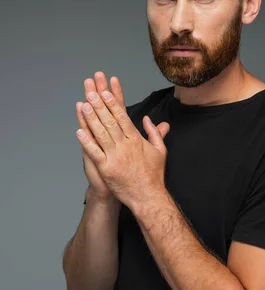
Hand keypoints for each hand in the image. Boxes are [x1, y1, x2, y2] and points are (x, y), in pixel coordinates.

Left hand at [76, 78, 170, 208]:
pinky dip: (86, 142)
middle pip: (110, 122)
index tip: (105, 93)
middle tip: (91, 93)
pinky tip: (79, 131)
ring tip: (84, 106)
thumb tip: (148, 119)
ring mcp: (115, 157)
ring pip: (101, 134)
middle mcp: (125, 146)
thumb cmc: (153, 174)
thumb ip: (155, 133)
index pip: (123, 117)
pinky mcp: (106, 168)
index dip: (113, 104)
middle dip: (100, 106)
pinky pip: (94, 152)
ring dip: (91, 119)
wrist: (147, 196)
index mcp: (136, 140)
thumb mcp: (160, 150)